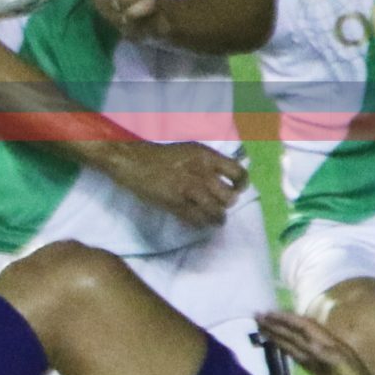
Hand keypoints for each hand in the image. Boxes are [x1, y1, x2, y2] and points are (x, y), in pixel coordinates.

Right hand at [107, 140, 245, 226]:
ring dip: (217, 218)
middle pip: (228, 196)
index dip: (241, 185)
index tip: (236, 190)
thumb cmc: (161, 157)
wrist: (133, 162)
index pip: (238, 172)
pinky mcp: (175, 203)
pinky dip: (202, 223)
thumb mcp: (190, 151)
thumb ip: (209, 163)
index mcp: (206, 156)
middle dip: (226, 204)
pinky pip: (197, 218)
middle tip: (221, 205)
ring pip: (215, 211)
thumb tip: (225, 179)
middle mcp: (201, 172)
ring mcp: (188, 189)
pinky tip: (201, 222)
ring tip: (215, 220)